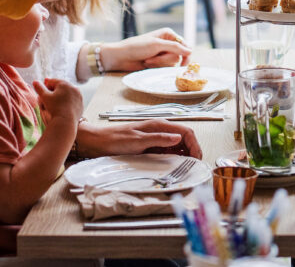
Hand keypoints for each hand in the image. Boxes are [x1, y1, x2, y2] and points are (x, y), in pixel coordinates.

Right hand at [34, 78, 82, 128]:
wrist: (66, 121)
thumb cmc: (54, 108)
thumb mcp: (44, 97)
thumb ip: (39, 88)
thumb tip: (35, 81)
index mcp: (64, 84)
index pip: (53, 81)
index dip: (46, 84)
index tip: (43, 86)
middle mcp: (73, 88)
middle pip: (61, 86)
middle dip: (54, 88)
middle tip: (49, 91)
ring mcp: (79, 96)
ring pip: (68, 93)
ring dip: (62, 94)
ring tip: (56, 98)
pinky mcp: (81, 103)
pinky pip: (73, 100)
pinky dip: (68, 101)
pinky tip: (63, 104)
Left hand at [76, 119, 202, 158]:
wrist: (98, 143)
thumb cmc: (115, 139)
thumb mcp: (138, 141)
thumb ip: (159, 139)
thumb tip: (178, 139)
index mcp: (160, 125)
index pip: (186, 132)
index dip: (195, 145)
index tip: (196, 159)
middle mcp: (160, 131)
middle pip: (184, 140)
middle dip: (192, 152)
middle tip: (193, 166)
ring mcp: (156, 139)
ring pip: (177, 147)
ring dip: (183, 156)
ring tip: (185, 168)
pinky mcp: (151, 147)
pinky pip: (167, 153)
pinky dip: (173, 159)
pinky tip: (172, 167)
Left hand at [101, 28, 192, 71]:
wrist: (121, 57)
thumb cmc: (137, 47)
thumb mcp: (157, 45)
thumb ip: (175, 48)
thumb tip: (190, 51)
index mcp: (168, 34)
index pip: (185, 45)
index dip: (185, 54)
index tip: (183, 64)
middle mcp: (167, 43)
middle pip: (178, 55)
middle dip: (165, 59)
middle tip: (153, 57)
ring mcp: (163, 53)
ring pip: (172, 62)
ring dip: (159, 63)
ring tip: (147, 60)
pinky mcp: (158, 62)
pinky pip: (165, 67)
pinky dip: (156, 67)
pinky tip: (147, 63)